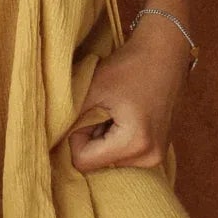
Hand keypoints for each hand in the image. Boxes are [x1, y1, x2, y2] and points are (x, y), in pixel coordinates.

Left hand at [66, 15, 192, 173]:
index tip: (87, 110)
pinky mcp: (158, 151)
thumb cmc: (130, 66)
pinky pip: (124, 155)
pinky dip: (116, 138)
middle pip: (98, 164)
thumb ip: (72, 118)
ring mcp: (156, 157)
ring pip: (109, 161)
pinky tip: (125, 116)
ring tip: (116, 110)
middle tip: (103, 108)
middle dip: (92, 138)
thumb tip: (52, 140)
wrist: (165, 52)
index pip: (84, 161)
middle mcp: (149, 158)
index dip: (76, 136)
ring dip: (104, 139)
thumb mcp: (94, 88)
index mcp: (135, 143)